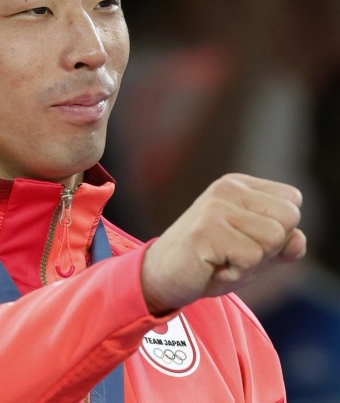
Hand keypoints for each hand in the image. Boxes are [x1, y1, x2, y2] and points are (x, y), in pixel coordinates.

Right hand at [141, 173, 305, 314]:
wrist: (162, 276)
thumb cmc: (209, 262)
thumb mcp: (253, 252)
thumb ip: (281, 245)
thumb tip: (298, 239)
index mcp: (238, 185)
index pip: (292, 201)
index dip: (279, 232)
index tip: (244, 240)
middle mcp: (227, 188)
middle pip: (288, 219)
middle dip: (269, 248)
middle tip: (233, 253)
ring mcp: (215, 206)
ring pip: (273, 239)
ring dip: (252, 262)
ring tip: (222, 260)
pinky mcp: (206, 230)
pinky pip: (251, 258)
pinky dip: (236, 272)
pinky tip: (212, 267)